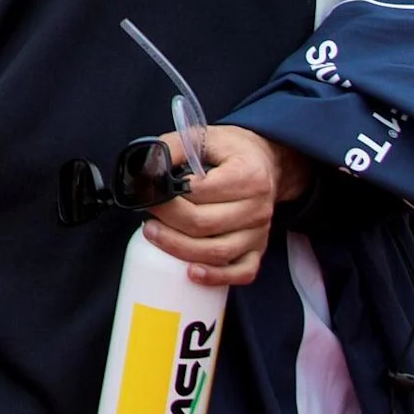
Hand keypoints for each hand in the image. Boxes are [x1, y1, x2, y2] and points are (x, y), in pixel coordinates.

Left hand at [142, 125, 309, 285]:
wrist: (266, 164)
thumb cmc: (231, 152)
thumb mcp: (204, 137)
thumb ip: (174, 147)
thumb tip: (147, 168)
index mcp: (248, 175)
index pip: (200, 193)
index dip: (170, 197)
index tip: (150, 194)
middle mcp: (258, 207)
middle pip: (205, 225)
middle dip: (168, 223)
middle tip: (147, 217)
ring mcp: (260, 232)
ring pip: (218, 252)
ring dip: (180, 249)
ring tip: (156, 236)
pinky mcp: (258, 249)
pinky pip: (242, 271)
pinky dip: (217, 277)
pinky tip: (192, 273)